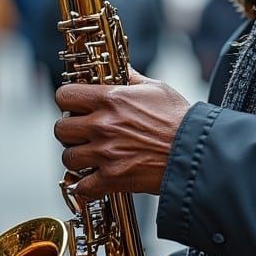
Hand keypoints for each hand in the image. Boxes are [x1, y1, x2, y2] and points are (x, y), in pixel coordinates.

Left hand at [54, 68, 189, 199]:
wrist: (194, 151)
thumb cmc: (178, 118)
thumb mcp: (156, 88)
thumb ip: (131, 78)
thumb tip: (120, 68)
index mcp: (110, 99)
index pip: (65, 95)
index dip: (67, 100)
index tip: (75, 106)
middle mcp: (103, 125)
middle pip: (61, 128)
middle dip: (69, 130)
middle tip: (82, 133)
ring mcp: (105, 153)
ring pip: (68, 157)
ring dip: (78, 157)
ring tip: (91, 156)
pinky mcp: (112, 177)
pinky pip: (83, 187)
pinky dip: (86, 187)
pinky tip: (95, 180)